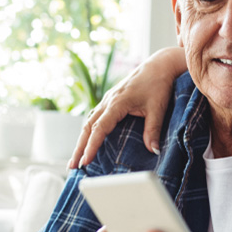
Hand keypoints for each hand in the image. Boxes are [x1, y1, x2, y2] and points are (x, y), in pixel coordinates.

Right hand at [68, 47, 186, 167]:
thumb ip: (153, 130)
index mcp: (117, 103)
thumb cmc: (158, 85)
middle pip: (88, 127)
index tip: (85, 161)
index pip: (99, 128)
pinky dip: (89, 131)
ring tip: (77, 158)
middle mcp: (108, 101)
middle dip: (79, 147)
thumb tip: (153, 151)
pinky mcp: (111, 100)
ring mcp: (108, 100)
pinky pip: (95, 117)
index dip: (92, 146)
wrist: (158, 66)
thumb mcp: (157, 108)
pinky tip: (88, 141)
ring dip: (81, 140)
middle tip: (72, 166)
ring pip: (89, 122)